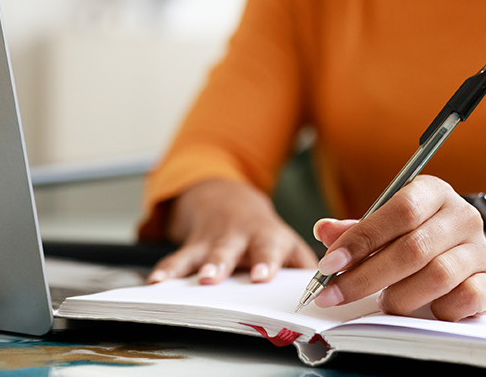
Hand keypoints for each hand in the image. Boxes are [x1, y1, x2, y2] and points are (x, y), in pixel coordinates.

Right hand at [149, 179, 317, 284]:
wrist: (228, 200)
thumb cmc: (264, 233)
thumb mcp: (289, 241)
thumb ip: (305, 264)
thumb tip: (329, 286)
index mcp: (268, 236)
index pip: (269, 249)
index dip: (265, 262)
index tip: (261, 277)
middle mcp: (239, 236)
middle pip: (228, 250)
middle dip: (220, 264)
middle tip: (212, 279)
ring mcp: (213, 240)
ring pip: (201, 254)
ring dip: (193, 267)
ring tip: (187, 281)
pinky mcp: (192, 244)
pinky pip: (177, 257)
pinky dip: (166, 269)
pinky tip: (156, 282)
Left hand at [311, 175, 485, 320]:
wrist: (471, 253)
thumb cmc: (420, 237)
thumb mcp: (388, 225)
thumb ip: (357, 230)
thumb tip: (323, 230)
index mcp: (433, 192)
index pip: (399, 212)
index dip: (361, 240)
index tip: (329, 265)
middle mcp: (461, 216)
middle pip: (412, 249)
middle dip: (365, 278)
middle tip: (334, 296)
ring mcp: (481, 250)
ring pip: (437, 276)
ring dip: (400, 296)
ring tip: (384, 301)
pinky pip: (465, 299)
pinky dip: (438, 309)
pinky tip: (423, 309)